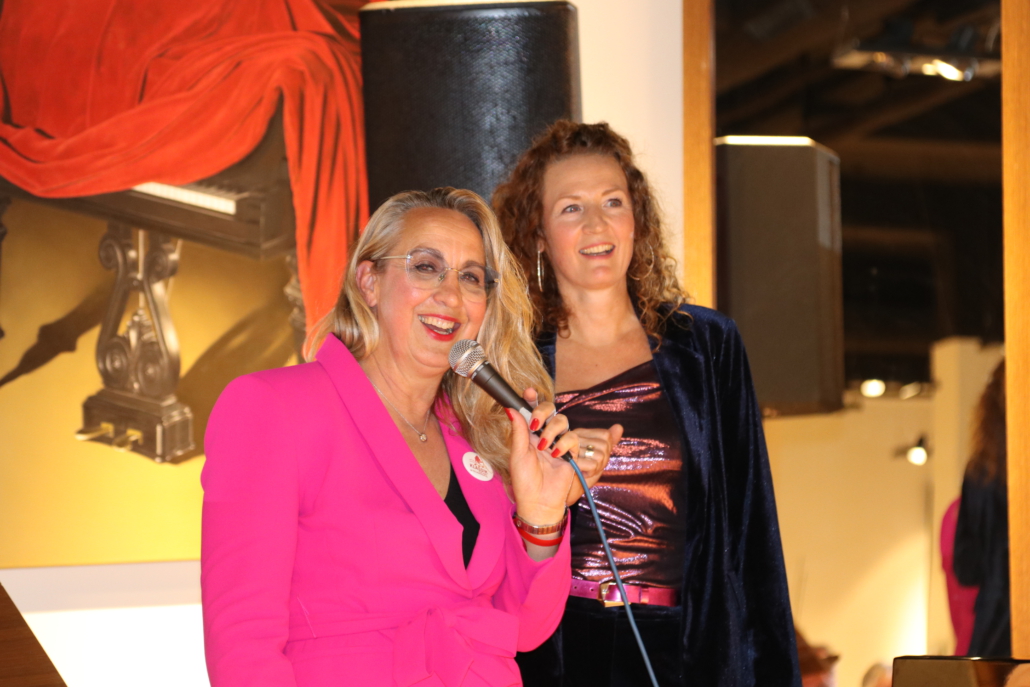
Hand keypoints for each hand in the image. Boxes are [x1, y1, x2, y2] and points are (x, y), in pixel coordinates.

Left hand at [507, 388, 577, 529]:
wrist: (540, 502)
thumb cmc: (525, 482)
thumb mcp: (518, 455)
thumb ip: (518, 431)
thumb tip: (510, 408)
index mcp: (528, 435)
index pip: (531, 411)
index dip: (531, 399)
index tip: (528, 391)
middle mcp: (544, 436)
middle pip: (550, 410)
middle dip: (543, 411)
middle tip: (535, 423)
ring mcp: (558, 443)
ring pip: (562, 421)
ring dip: (552, 430)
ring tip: (544, 447)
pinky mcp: (571, 453)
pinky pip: (572, 438)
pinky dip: (565, 444)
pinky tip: (556, 454)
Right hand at [563, 424, 622, 505]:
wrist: (557, 497)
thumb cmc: (575, 480)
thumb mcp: (594, 463)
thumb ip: (607, 443)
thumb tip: (619, 426)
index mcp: (580, 435)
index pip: (605, 435)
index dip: (605, 449)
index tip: (593, 461)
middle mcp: (574, 435)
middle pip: (604, 443)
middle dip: (600, 459)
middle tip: (587, 467)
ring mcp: (569, 444)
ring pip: (600, 453)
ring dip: (594, 466)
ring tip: (582, 470)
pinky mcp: (566, 455)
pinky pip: (592, 463)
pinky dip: (589, 471)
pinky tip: (579, 472)